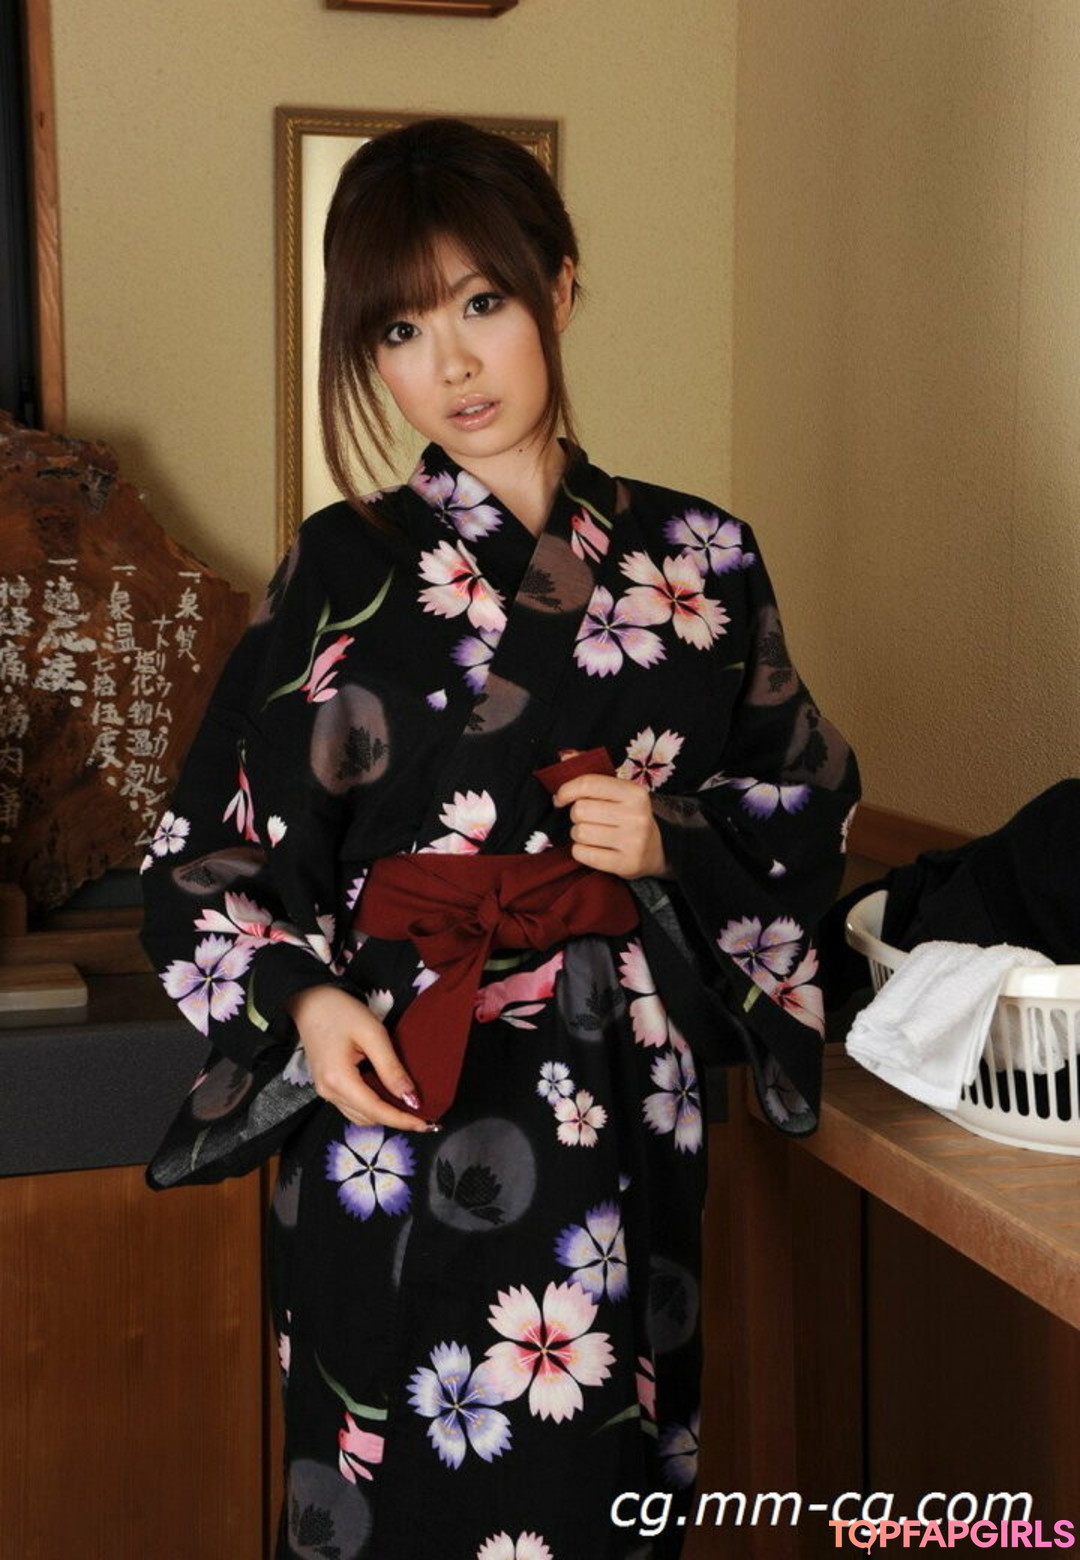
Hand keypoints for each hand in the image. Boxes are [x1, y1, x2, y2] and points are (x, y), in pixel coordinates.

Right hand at [284, 985, 434, 1130]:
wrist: (310, 1001)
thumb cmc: (341, 1011)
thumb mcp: (373, 1034)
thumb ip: (391, 1068)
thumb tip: (410, 1098)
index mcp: (339, 1080)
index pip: (376, 1111)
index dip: (402, 1120)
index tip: (426, 1123)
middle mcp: (329, 1092)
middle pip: (368, 1117)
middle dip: (395, 1118)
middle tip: (422, 1113)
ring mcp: (325, 1091)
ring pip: (360, 1116)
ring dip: (384, 1114)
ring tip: (408, 1107)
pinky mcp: (326, 1086)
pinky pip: (352, 1106)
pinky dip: (371, 1107)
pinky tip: (387, 1096)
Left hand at [553, 771, 671, 878]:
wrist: (656, 850)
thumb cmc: (629, 816)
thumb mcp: (619, 792)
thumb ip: (592, 773)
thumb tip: (565, 755)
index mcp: (634, 793)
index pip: (589, 784)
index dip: (567, 790)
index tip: (560, 798)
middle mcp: (636, 816)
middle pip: (580, 810)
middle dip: (576, 815)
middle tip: (587, 819)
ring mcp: (633, 842)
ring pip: (579, 833)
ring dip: (578, 834)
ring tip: (592, 834)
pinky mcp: (626, 864)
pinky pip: (583, 854)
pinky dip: (580, 851)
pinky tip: (593, 848)